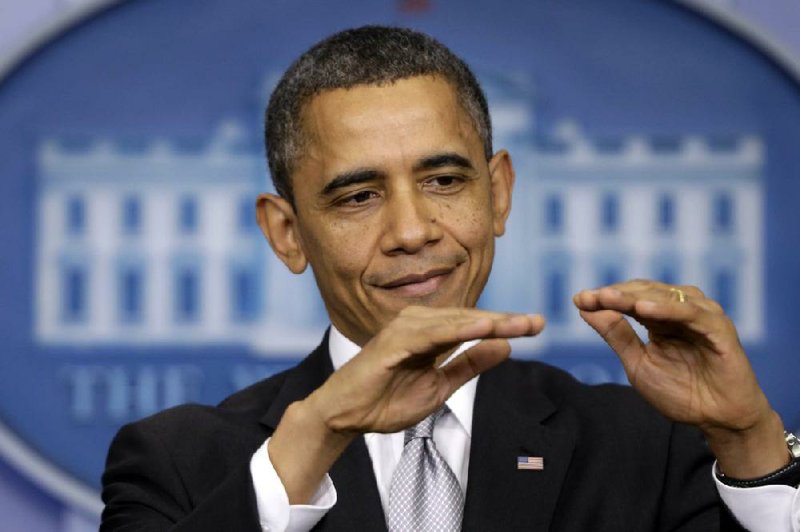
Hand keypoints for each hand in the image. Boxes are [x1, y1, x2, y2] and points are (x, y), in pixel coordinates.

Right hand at [270, 305, 543, 501]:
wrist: (347, 415)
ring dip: (487, 322)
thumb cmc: (387, 400)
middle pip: (469, 318)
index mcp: (430, 333)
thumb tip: (504, 347)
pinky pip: (431, 333)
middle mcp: (418, 324)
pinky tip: (482, 329)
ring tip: (518, 325)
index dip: (505, 326)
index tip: (537, 326)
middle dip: (504, 321)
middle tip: (537, 323)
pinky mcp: (393, 342)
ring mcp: (405, 330)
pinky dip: (457, 329)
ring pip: (454, 322)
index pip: (474, 326)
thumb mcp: (440, 386)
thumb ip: (469, 364)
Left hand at [573, 280, 787, 476]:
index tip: (579, 299)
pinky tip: (644, 309)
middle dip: (616, 294)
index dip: (604, 298)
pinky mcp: (719, 329)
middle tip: (591, 297)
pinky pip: (692, 314)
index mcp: (660, 317)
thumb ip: (616, 334)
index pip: (629, 299)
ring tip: (609, 298)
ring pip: (666, 297)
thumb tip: (584, 307)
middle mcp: (680, 310)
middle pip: (644, 292)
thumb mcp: (638, 363)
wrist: (718, 420)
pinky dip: (668, 309)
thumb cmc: (681, 392)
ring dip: (636, 296)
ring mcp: (701, 316)